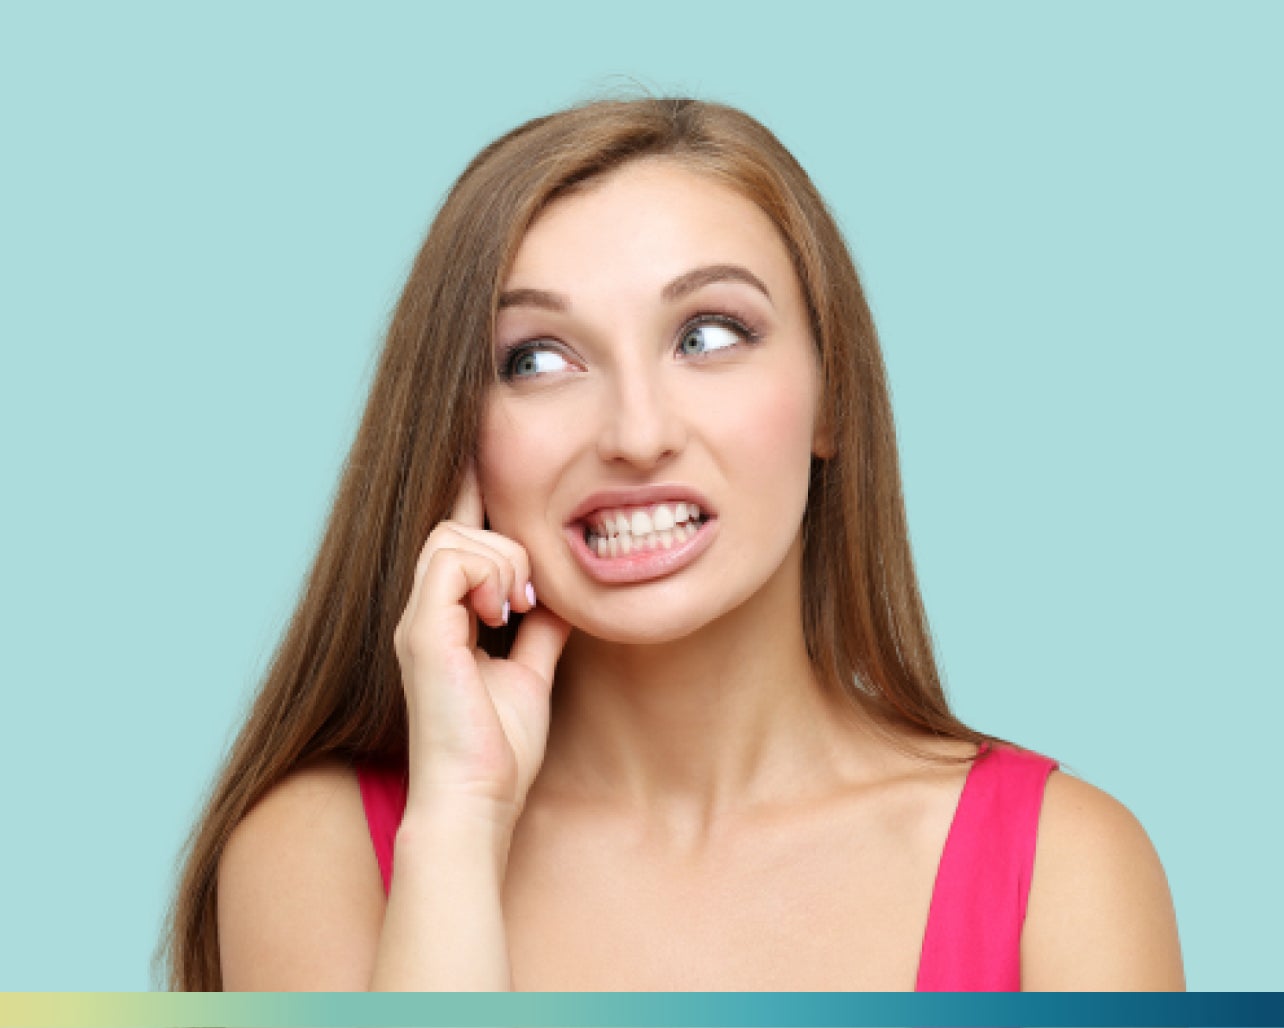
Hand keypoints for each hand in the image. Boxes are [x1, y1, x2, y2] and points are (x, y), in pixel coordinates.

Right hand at [393, 465, 570, 829]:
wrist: (478, 799)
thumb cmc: (499, 748)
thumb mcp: (532, 672)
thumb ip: (541, 628)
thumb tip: (565, 597)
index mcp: (446, 617)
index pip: (455, 538)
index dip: (471, 495)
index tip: (487, 454)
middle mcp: (424, 611)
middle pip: (454, 525)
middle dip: (501, 535)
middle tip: (532, 594)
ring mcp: (417, 618)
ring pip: (453, 535)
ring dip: (503, 561)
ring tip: (519, 610)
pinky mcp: (421, 630)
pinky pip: (451, 560)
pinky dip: (490, 575)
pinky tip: (505, 613)